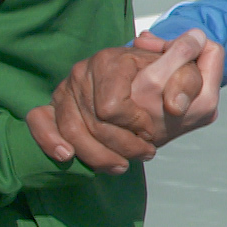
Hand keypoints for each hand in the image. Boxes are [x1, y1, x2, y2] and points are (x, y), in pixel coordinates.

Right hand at [25, 31, 223, 171]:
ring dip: (97, 156)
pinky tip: (67, 156)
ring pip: (70, 132)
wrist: (147, 77)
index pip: (111, 108)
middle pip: (92, 124)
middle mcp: (82, 72)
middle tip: (146, 153)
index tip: (151, 132)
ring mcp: (65, 89)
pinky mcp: (53, 105)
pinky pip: (40, 123)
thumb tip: (178, 98)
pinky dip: (50, 142)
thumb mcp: (185, 73)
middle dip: (121, 147)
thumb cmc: (167, 77)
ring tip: (122, 166)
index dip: (133, 126)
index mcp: (112, 60)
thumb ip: (187, 77)